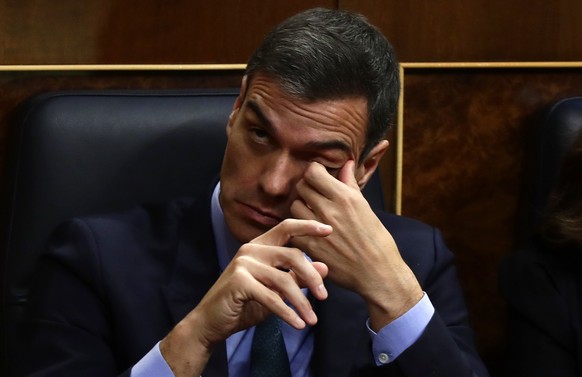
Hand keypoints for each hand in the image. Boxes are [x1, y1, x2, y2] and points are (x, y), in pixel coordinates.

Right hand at [160, 219, 330, 375]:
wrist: (211, 323)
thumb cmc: (243, 304)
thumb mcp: (275, 290)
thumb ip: (296, 277)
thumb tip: (325, 267)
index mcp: (259, 246)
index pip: (286, 228)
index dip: (308, 227)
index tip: (329, 230)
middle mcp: (251, 250)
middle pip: (292, 255)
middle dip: (312, 277)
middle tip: (324, 296)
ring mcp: (243, 264)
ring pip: (284, 280)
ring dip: (302, 302)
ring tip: (312, 320)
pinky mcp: (239, 282)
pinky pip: (272, 298)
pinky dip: (288, 313)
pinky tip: (299, 324)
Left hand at [290, 161, 422, 329]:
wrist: (377, 272)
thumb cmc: (375, 239)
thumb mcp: (365, 207)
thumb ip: (350, 184)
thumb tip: (347, 163)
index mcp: (345, 197)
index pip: (313, 172)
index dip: (313, 174)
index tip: (318, 180)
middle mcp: (330, 210)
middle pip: (301, 187)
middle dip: (307, 189)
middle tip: (314, 198)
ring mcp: (318, 229)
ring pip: (294, 206)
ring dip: (300, 208)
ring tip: (311, 215)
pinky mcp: (311, 246)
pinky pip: (294, 228)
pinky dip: (299, 228)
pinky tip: (308, 231)